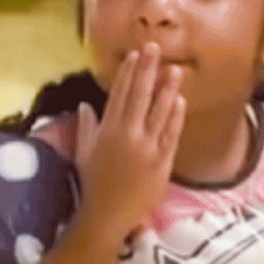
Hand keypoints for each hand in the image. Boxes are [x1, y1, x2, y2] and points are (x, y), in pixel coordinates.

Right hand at [74, 43, 185, 243]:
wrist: (107, 215)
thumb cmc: (93, 184)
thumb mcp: (83, 152)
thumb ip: (86, 126)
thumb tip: (85, 104)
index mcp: (108, 130)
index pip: (120, 94)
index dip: (129, 73)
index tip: (135, 55)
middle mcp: (128, 135)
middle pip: (141, 96)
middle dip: (148, 70)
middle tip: (155, 48)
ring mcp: (148, 148)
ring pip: (160, 112)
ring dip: (168, 89)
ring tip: (175, 69)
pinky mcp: (162, 162)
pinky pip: (171, 135)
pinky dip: (175, 117)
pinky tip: (179, 101)